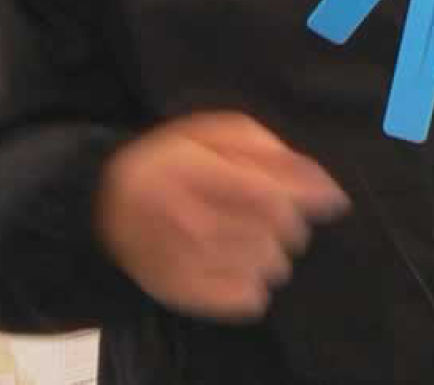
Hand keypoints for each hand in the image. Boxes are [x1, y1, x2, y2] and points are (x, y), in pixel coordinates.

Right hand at [95, 110, 349, 320]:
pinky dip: (254, 283)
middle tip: (265, 214)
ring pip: (270, 270)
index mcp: (194, 172)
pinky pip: (251, 301)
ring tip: (247, 237)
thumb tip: (327, 190)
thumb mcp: (213, 133)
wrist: (105, 204)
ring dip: (271, 252)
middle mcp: (189, 221)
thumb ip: (272, 153)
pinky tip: (236, 264)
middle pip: (278, 238)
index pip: (273, 201)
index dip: (305, 201)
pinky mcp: (185, 295)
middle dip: (287, 225)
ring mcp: (186, 263)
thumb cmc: (169, 161)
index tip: (313, 199)